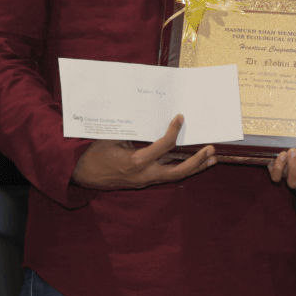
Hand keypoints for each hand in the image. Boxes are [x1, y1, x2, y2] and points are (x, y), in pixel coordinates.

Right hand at [71, 115, 216, 189]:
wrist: (82, 176)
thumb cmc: (94, 153)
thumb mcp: (111, 136)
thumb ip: (131, 128)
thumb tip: (149, 113)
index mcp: (135, 162)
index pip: (162, 146)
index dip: (174, 132)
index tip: (180, 118)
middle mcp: (144, 175)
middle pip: (177, 171)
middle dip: (196, 161)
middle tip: (211, 150)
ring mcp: (145, 181)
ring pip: (175, 176)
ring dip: (195, 168)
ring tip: (212, 159)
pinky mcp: (145, 182)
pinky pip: (167, 176)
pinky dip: (182, 168)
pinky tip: (194, 163)